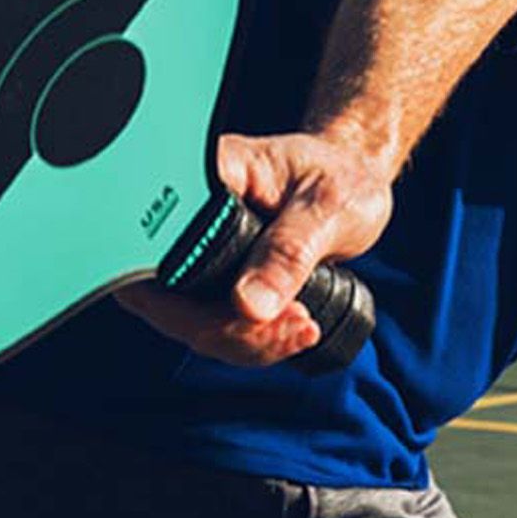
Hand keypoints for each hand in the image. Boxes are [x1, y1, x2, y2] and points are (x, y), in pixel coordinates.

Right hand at [115, 130, 393, 365]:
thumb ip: (288, 252)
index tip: (253, 311)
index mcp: (208, 176)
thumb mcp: (328, 207)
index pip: (160, 244)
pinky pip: (214, 326)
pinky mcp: (214, 280)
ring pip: (188, 319)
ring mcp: (197, 250)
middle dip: (225, 328)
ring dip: (243, 341)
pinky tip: (295, 331)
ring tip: (302, 327)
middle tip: (297, 324)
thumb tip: (247, 306)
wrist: (356, 181)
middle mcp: (188, 214)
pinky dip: (252, 341)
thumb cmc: (342, 177)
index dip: (188, 294)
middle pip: (165, 294)